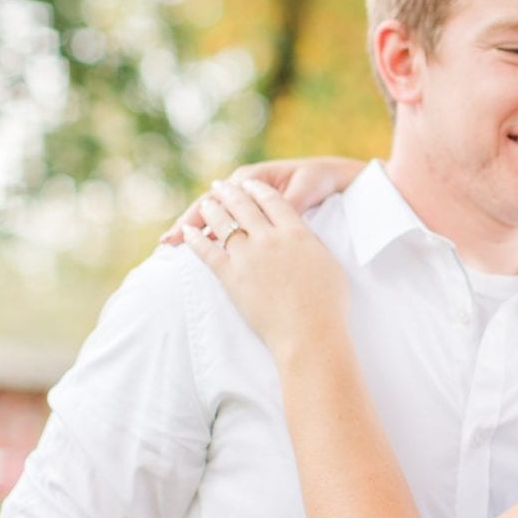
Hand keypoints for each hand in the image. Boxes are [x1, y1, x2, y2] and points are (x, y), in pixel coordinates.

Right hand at [161, 156, 366, 246]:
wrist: (327, 177)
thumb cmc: (314, 181)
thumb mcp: (303, 189)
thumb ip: (286, 201)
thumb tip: (273, 214)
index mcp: (252, 178)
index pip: (217, 199)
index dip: (199, 215)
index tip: (184, 233)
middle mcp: (243, 187)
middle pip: (208, 207)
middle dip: (186, 223)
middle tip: (166, 243)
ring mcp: (246, 200)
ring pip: (214, 214)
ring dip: (193, 227)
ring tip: (171, 243)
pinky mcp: (252, 211)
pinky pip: (228, 220)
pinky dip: (211, 231)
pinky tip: (196, 244)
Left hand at [182, 177, 348, 351]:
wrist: (309, 333)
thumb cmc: (327, 306)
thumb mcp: (329, 264)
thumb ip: (312, 245)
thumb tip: (303, 236)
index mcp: (296, 233)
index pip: (272, 201)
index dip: (258, 190)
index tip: (249, 184)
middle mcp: (270, 238)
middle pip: (244, 205)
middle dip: (229, 192)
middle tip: (220, 186)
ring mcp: (248, 256)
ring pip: (223, 222)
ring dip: (211, 209)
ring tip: (206, 203)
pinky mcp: (231, 277)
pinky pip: (207, 251)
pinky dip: (195, 239)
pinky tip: (188, 232)